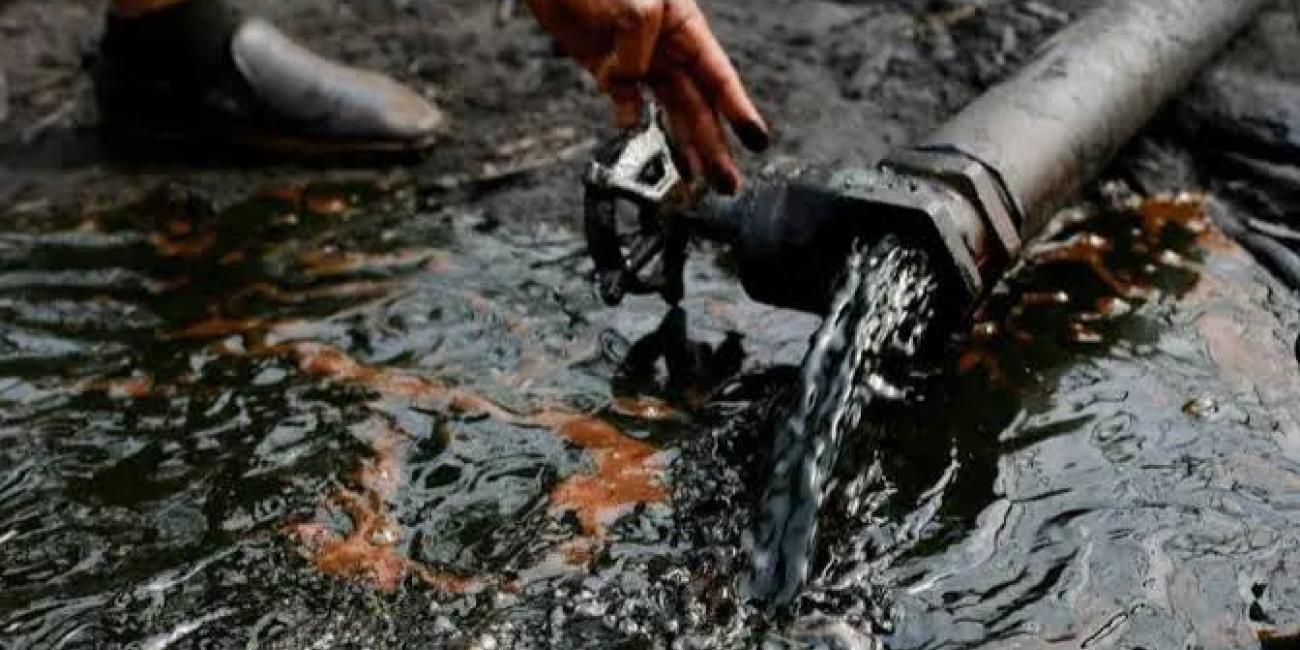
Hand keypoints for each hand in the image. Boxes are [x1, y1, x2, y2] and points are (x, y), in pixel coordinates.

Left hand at [525, 0, 769, 192]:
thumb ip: (639, 41)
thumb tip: (632, 82)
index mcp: (686, 27)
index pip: (719, 77)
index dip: (739, 110)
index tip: (756, 140)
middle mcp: (668, 48)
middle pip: (698, 105)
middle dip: (714, 145)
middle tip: (726, 182)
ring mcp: (638, 60)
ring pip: (668, 112)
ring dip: (681, 146)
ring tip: (692, 181)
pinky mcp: (608, 68)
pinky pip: (626, 102)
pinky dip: (631, 122)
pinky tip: (639, 139)